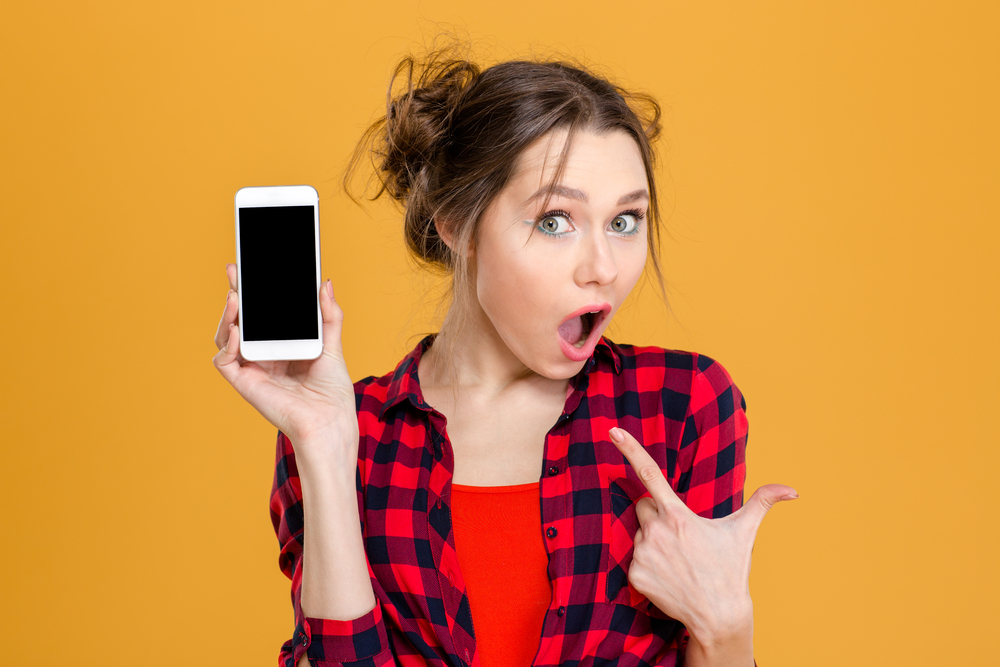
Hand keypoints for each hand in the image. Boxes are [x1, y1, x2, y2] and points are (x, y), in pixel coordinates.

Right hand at [213, 263, 357, 460]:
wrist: (331, 421)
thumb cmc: (332, 391)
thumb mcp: (332, 345)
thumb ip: (328, 316)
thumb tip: (325, 283)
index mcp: (280, 345)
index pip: (261, 314)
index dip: (253, 292)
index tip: (251, 268)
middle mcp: (262, 355)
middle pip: (241, 320)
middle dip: (235, 294)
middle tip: (235, 270)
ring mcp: (251, 369)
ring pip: (225, 337)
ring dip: (227, 316)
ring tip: (236, 297)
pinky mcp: (245, 384)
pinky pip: (224, 361)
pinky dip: (227, 344)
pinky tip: (237, 331)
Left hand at [608, 426, 796, 645]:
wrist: (718, 616)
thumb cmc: (730, 570)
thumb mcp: (745, 532)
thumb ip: (764, 502)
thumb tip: (793, 489)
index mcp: (678, 516)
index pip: (650, 474)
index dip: (630, 449)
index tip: (613, 431)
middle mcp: (656, 532)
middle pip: (642, 506)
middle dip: (656, 514)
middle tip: (680, 535)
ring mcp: (642, 554)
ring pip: (638, 534)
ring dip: (652, 541)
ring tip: (678, 560)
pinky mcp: (634, 575)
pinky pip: (633, 559)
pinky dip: (646, 566)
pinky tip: (668, 576)